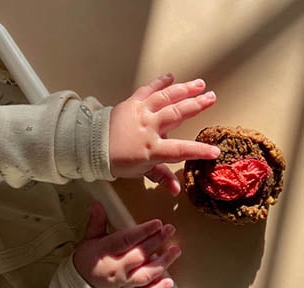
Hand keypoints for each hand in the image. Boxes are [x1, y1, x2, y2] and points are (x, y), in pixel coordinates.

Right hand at [73, 202, 180, 287]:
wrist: (81, 286)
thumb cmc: (87, 260)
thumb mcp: (89, 239)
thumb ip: (97, 222)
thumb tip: (97, 205)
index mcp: (105, 252)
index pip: (126, 240)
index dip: (143, 231)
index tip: (157, 223)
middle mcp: (116, 269)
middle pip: (139, 255)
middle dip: (156, 241)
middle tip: (169, 230)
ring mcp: (124, 282)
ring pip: (145, 274)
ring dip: (162, 262)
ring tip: (175, 250)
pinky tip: (169, 281)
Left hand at [109, 73, 219, 195]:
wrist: (93, 147)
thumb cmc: (119, 161)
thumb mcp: (141, 172)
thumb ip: (161, 177)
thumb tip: (176, 190)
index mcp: (152, 149)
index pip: (180, 151)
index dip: (198, 151)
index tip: (215, 151)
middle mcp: (149, 127)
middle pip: (177, 114)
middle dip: (196, 105)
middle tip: (212, 97)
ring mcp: (140, 112)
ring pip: (165, 98)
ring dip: (183, 90)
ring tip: (199, 84)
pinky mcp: (131, 103)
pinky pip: (147, 90)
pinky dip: (159, 83)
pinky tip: (170, 76)